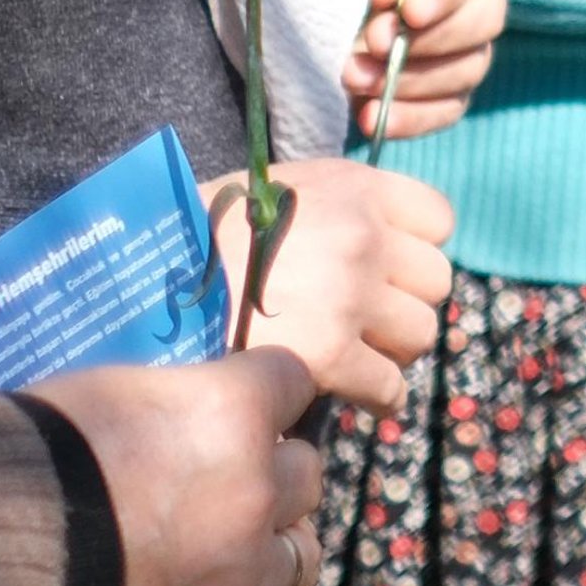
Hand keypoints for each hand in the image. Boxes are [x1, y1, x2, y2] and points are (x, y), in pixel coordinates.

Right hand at [20, 346, 322, 585]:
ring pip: (298, 554)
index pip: (292, 382)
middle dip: (269, 473)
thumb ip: (184, 402)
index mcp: (234, 412)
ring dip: (266, 548)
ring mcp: (243, 573)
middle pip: (305, 473)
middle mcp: (257, 490)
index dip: (263, 395)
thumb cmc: (33, 460)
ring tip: (219, 552)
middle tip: (222, 486)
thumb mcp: (113, 395)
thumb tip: (208, 410)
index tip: (240, 409)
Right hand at [204, 158, 452, 412]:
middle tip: (372, 321)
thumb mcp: (273, 191)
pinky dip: (379, 396)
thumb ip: (334, 208)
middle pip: (435, 281)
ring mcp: (351, 296)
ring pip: (420, 335)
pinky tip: (360, 396)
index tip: (392, 269)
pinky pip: (388, 385)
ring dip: (394, 351)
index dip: (416, 249)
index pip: (438, 219)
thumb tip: (374, 238)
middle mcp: (363, 237)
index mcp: (355, 189)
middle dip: (406, 304)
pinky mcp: (330, 355)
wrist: (147, 281)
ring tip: (362, 357)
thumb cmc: (203, 234)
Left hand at [349, 0, 503, 137]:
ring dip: (412, 81)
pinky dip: (412, 118)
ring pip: (471, 67)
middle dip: (429, 40)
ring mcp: (470, 40)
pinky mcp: (453, 84)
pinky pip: (450, 108)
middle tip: (374, 46)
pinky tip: (372, 118)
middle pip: (485, 17)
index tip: (409, 13)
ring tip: (356, 80)